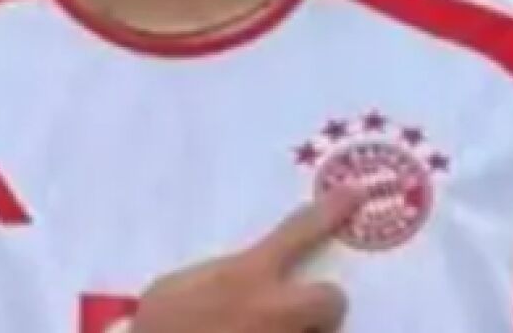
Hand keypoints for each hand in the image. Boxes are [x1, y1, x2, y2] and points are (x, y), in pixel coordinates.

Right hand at [129, 187, 364, 332]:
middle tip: (299, 316)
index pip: (298, 233)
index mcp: (246, 276)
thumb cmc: (155, 327)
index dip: (330, 211)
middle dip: (323, 306)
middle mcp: (274, 312)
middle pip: (332, 300)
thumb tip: (237, 281)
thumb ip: (218, 278)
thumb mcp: (175, 287)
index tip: (356, 192)